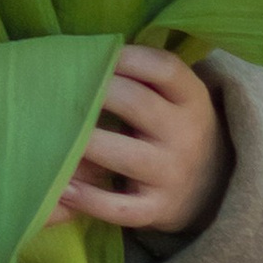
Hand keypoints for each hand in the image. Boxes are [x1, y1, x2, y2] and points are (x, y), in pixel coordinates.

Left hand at [59, 45, 227, 237]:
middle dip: (96, 92)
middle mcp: (186, 135)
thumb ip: (145, 77)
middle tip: (60, 89)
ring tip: (52, 133)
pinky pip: (119, 207)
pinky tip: (62, 187)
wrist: (210, 188)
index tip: (96, 54)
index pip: (164, 68)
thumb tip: (85, 52)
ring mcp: (172, 174)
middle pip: (137, 104)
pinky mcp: (156, 209)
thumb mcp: (176, 99)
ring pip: (124, 156)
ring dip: (85, 143)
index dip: (128, 57)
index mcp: (192, 99)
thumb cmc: (172, 128)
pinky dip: (89, 199)